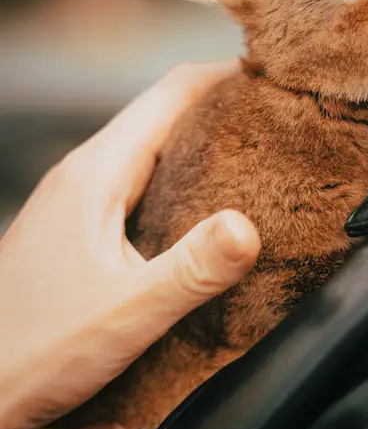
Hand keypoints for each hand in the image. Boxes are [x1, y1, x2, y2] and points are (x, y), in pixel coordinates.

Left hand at [0, 61, 260, 428]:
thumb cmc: (29, 353)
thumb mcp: (124, 314)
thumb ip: (191, 271)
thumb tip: (248, 227)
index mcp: (95, 174)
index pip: (170, 93)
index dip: (225, 75)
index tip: (275, 74)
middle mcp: (84, 176)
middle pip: (162, 115)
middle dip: (220, 107)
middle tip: (278, 116)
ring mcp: (77, 201)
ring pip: (149, 150)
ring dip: (200, 144)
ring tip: (255, 153)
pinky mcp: (76, 230)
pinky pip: (137, 183)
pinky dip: (178, 179)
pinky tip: (202, 208)